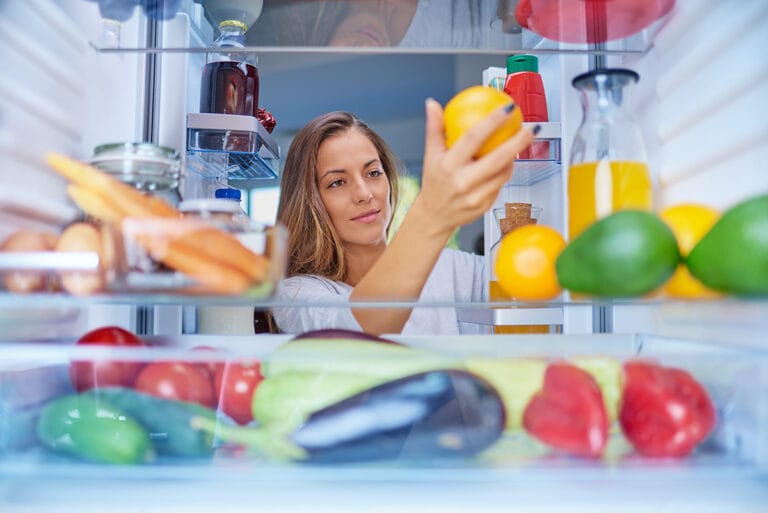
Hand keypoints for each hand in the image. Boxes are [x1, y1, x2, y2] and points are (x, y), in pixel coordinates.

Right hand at [414, 98, 535, 237]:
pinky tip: (509, 161)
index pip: (473, 139)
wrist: (434, 216)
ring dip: (514, 156)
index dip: (492, 122)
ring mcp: (475, 196)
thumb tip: (433, 104)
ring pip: (503, 173)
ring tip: (521, 142)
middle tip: (531, 128)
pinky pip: (501, 185)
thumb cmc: (434, 182)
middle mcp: (462, 182)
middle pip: (497, 159)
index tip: (507, 109)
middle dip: (518, 142)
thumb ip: (434, 128)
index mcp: (449, 165)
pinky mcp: (485, 206)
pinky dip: (506, 171)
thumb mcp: (430, 155)